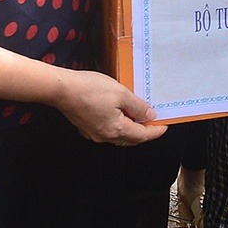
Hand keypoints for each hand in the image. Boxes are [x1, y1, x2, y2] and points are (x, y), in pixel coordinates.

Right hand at [52, 68, 166, 145]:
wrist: (62, 89)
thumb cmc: (90, 89)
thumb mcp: (121, 93)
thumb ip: (138, 106)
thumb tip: (150, 116)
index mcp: (116, 130)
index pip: (142, 135)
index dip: (156, 131)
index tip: (165, 125)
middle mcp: (105, 136)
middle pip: (131, 139)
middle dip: (144, 131)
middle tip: (155, 121)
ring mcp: (94, 134)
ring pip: (119, 135)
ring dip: (131, 128)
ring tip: (139, 115)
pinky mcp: (86, 128)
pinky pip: (108, 130)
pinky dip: (118, 124)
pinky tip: (120, 113)